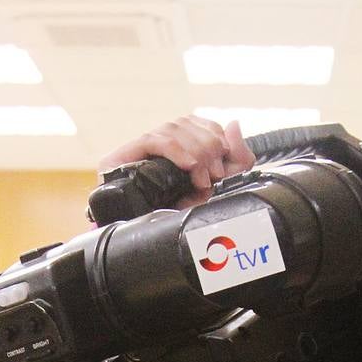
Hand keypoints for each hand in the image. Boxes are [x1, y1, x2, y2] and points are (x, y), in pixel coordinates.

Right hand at [97, 116, 255, 207]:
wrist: (150, 239)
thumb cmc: (181, 216)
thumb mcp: (219, 188)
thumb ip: (236, 158)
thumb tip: (234, 124)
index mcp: (180, 146)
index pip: (201, 123)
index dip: (217, 137)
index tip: (223, 166)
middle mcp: (161, 143)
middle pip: (187, 123)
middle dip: (209, 147)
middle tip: (215, 175)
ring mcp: (142, 149)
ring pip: (173, 129)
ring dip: (196, 152)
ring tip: (201, 180)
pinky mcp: (125, 156)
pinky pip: (154, 141)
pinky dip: (176, 150)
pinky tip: (189, 166)